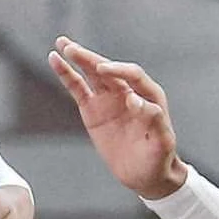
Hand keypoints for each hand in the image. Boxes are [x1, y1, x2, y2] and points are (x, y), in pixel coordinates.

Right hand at [49, 39, 188, 199]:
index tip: (103, 70)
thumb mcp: (162, 144)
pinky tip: (55, 61)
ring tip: (62, 43)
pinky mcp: (92, 109)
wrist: (145, 174)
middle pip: (108, 69)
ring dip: (78, 58)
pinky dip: (67, 75)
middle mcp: (128, 91)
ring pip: (91, 73)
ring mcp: (108, 99)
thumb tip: (135, 100)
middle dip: (91, 58)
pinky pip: (78, 88)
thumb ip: (154, 121)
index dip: (118, 70)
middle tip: (73, 49)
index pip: (133, 75)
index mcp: (149, 95)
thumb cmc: (158, 158)